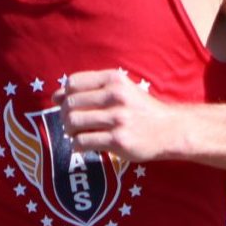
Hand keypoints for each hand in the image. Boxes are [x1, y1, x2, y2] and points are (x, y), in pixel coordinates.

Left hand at [56, 69, 176, 162]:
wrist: (170, 129)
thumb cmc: (140, 109)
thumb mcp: (121, 89)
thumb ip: (90, 89)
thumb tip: (54, 96)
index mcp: (115, 79)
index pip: (73, 83)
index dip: (64, 95)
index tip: (65, 104)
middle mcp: (116, 96)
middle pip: (70, 104)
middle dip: (64, 115)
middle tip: (70, 123)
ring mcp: (118, 119)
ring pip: (74, 122)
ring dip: (69, 130)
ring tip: (75, 134)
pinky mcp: (118, 141)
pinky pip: (83, 142)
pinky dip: (77, 145)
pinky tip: (82, 145)